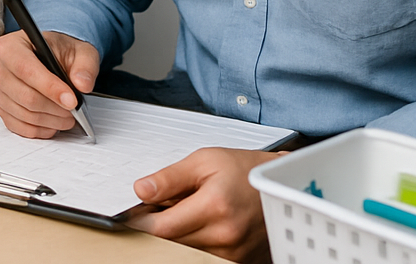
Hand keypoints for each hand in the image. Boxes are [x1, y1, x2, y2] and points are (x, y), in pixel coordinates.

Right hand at [0, 29, 98, 137]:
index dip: (50, 88)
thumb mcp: (79, 51)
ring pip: (22, 113)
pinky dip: (38, 130)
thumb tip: (82, 84)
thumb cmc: (58, 52)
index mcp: (10, 46)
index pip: (26, 69)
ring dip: (49, 120)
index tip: (72, 101)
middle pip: (24, 96)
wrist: (48, 57)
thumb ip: (85, 65)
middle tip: (74, 110)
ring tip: (67, 117)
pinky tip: (53, 123)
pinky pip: (16, 126)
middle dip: (53, 108)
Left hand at [125, 148, 280, 261]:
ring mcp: (235, 252)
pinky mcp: (241, 260)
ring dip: (178, 235)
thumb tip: (141, 190)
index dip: (141, 220)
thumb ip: (169, 178)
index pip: (161, 228)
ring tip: (186, 212)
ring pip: (186, 252)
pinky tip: (199, 225)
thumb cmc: (244, 169)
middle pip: (172, 243)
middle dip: (159, 226)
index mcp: (215, 207)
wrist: (280, 184)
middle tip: (160, 208)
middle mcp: (227, 235)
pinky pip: (205, 256)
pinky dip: (195, 242)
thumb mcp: (203, 161)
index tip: (135, 212)